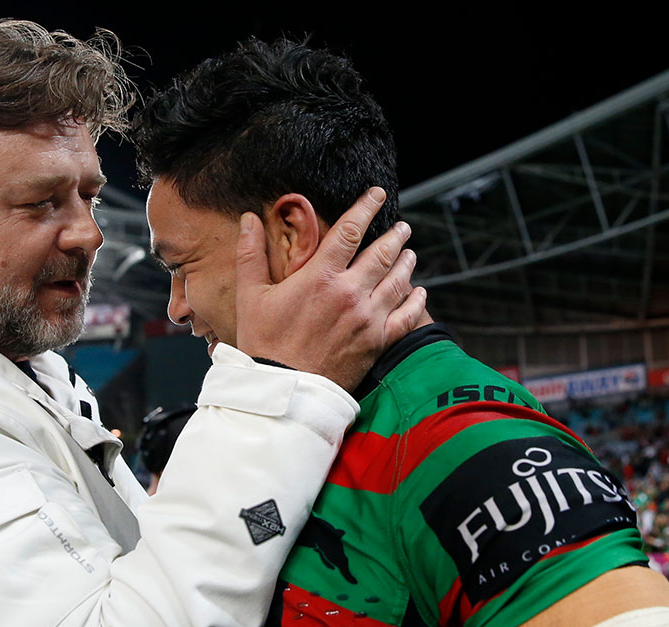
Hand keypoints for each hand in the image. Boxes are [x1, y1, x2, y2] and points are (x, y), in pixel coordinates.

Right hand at [233, 187, 423, 390]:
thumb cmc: (264, 345)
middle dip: (395, 235)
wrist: (283, 391)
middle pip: (383, 252)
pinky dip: (416, 300)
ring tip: (410, 252)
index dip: (367, 207)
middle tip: (402, 226)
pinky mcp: (377, 342)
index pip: (350, 230)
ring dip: (407, 262)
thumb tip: (249, 219)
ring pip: (398, 280)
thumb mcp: (251, 296)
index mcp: (319, 276)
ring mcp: (367, 318)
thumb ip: (251, 254)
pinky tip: (419, 292)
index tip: (378, 195)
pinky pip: (406, 316)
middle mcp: (349, 292)